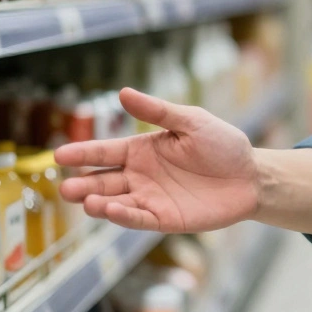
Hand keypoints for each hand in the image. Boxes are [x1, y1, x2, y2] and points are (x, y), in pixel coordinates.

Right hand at [56, 88, 258, 232]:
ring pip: (115, 202)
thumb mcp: (191, 121)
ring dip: (98, 203)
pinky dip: (123, 216)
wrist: (252, 176)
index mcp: (142, 150)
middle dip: (82, 184)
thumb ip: (158, 111)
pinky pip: (139, 219)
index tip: (59, 155)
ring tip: (84, 200)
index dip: (83, 153)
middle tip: (65, 187)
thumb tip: (123, 92)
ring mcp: (150, 198)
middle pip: (103, 181)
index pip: (106, 152)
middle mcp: (140, 175)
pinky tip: (110, 211)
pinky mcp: (164, 218)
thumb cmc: (223, 144)